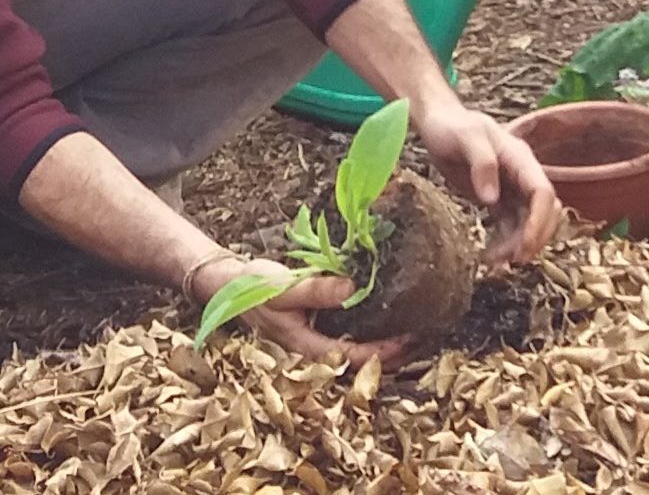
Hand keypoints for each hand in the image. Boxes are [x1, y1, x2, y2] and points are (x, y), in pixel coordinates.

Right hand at [194, 254, 398, 364]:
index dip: (384, 352)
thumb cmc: (251, 288)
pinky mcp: (315, 328)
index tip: (409, 338)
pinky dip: (369, 330)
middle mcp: (313, 350)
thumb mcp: (284, 288)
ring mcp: (314, 341)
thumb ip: (318, 291)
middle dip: (392, 354)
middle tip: (422, 336)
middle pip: (360, 362)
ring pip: (356, 351)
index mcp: (305, 348)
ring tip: (412, 330)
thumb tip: (354, 289)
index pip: (354, 358)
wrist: (226, 285)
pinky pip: (349, 336)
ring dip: (383, 345)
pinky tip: (384, 317)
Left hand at [411, 100, 564, 265]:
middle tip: (513, 260)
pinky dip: (505, 242)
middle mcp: (522, 175)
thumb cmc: (451, 126)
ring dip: (518, 244)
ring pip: (528, 222)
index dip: (539, 221)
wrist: (437, 123)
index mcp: (521, 159)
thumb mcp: (466, 137)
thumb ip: (482, 163)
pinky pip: (510, 224)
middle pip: (544, 211)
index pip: (543, 193)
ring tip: (493, 261)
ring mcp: (512, 188)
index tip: (524, 245)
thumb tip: (491, 199)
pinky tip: (489, 254)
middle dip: (534, 237)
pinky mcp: (498, 198)